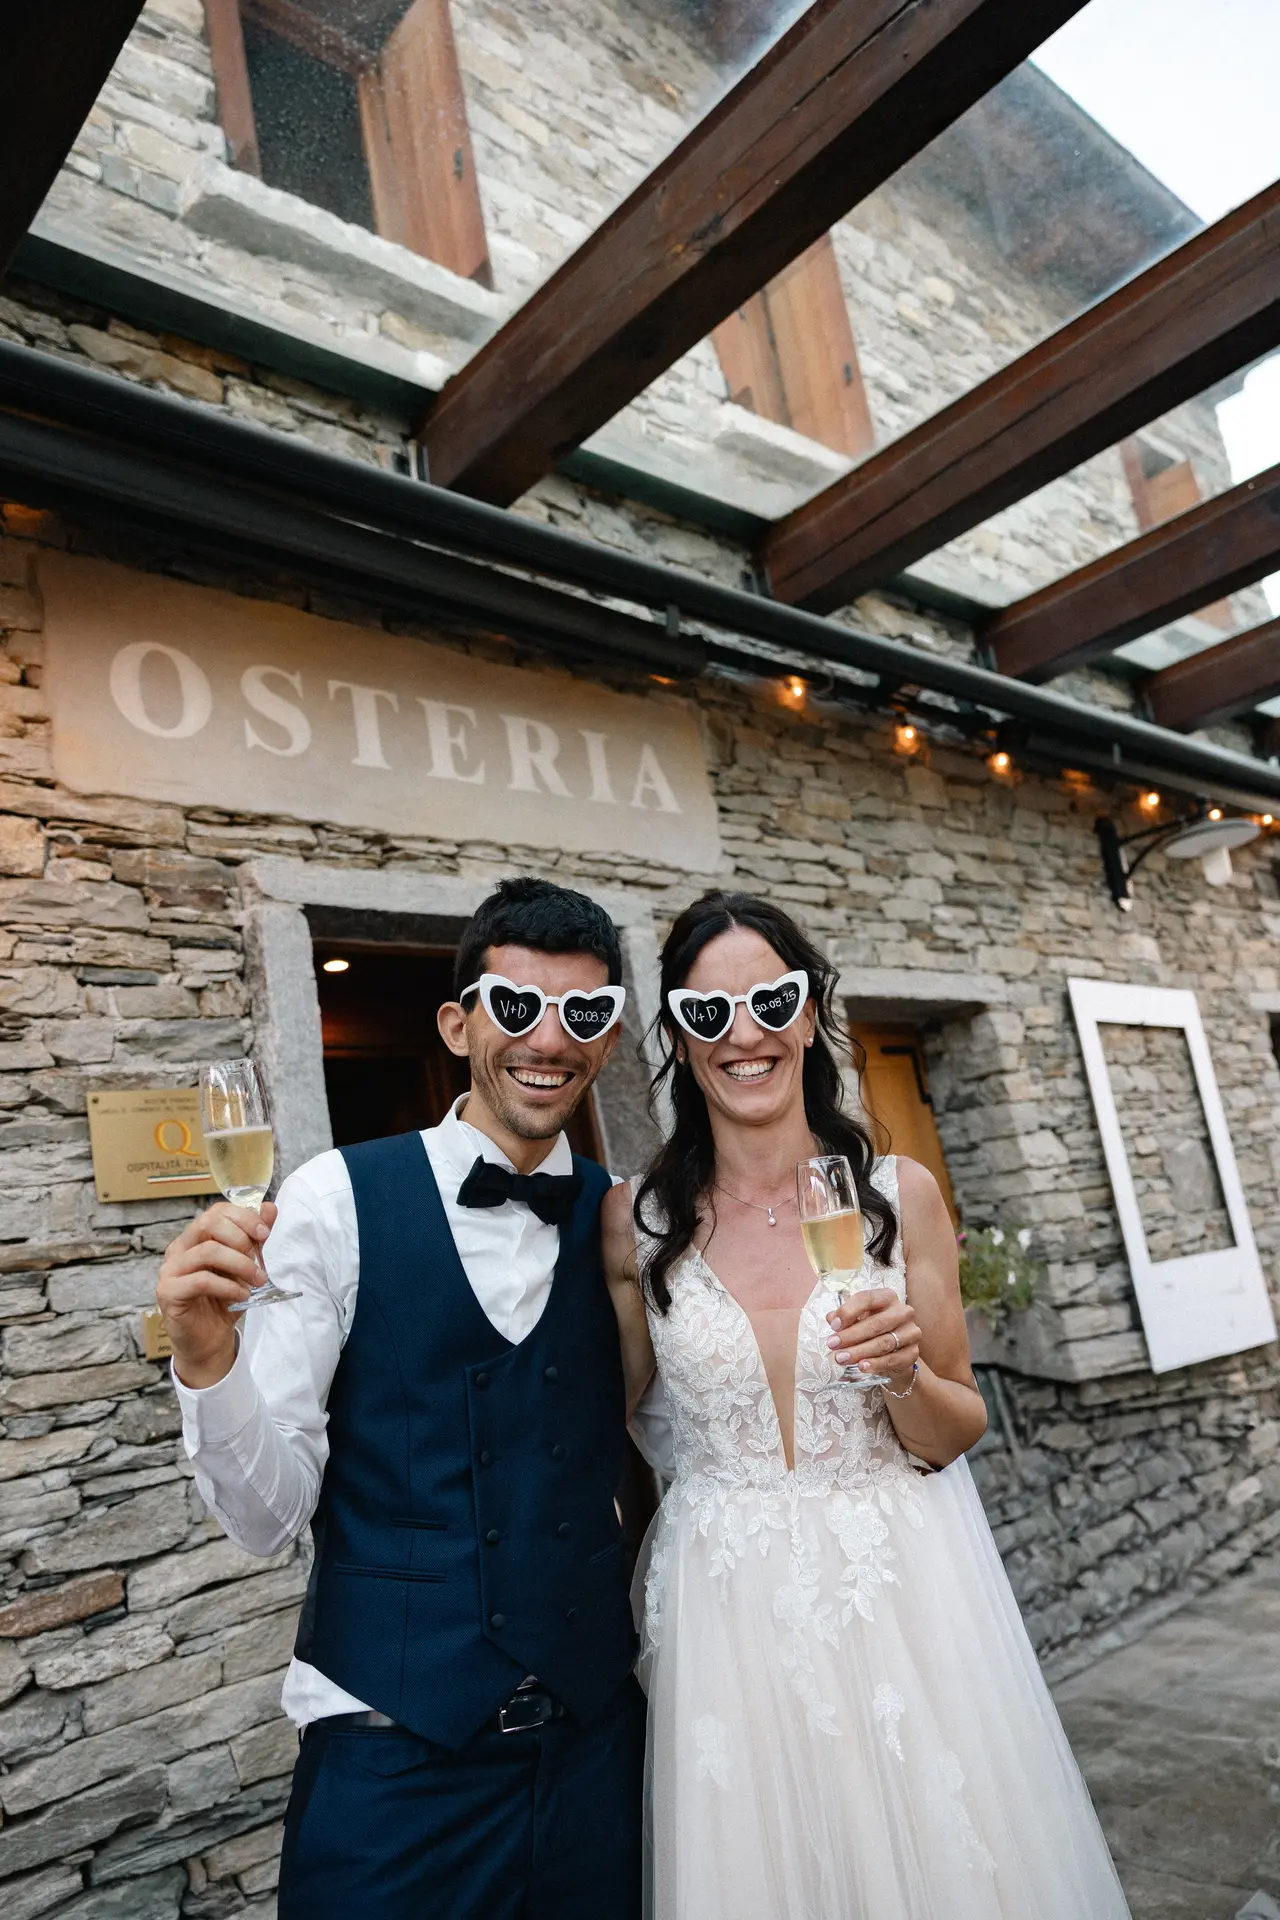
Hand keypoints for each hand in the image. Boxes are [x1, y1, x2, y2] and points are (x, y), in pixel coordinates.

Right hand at [157, 1200, 276, 1388]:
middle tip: (259, 1260)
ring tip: (256, 1280)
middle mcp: (179, 1249)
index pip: (216, 1212)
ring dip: (239, 1264)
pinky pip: (201, 1280)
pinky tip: (242, 1295)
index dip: (243, 1218)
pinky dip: (228, 1286)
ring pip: (208, 1251)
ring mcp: (170, 1270)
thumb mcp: (246, 1266)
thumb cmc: (225, 1300)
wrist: (209, 1340)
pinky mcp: (168, 1292)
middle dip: (241, 1238)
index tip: (265, 1234)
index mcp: (195, 1238)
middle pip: (208, 1224)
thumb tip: (269, 1208)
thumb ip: (255, 1238)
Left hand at [827, 1287, 920, 1388]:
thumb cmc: (873, 1330)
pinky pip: (893, 1359)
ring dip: (860, 1351)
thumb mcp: (858, 1319)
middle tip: (833, 1345)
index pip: (867, 1298)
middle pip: (876, 1323)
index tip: (834, 1326)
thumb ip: (845, 1318)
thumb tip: (832, 1318)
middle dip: (851, 1335)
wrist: (895, 1353)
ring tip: (841, 1358)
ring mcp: (911, 1332)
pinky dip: (876, 1364)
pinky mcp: (913, 1353)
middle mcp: (903, 1312)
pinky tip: (862, 1366)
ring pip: (884, 1343)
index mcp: (887, 1297)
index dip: (848, 1311)